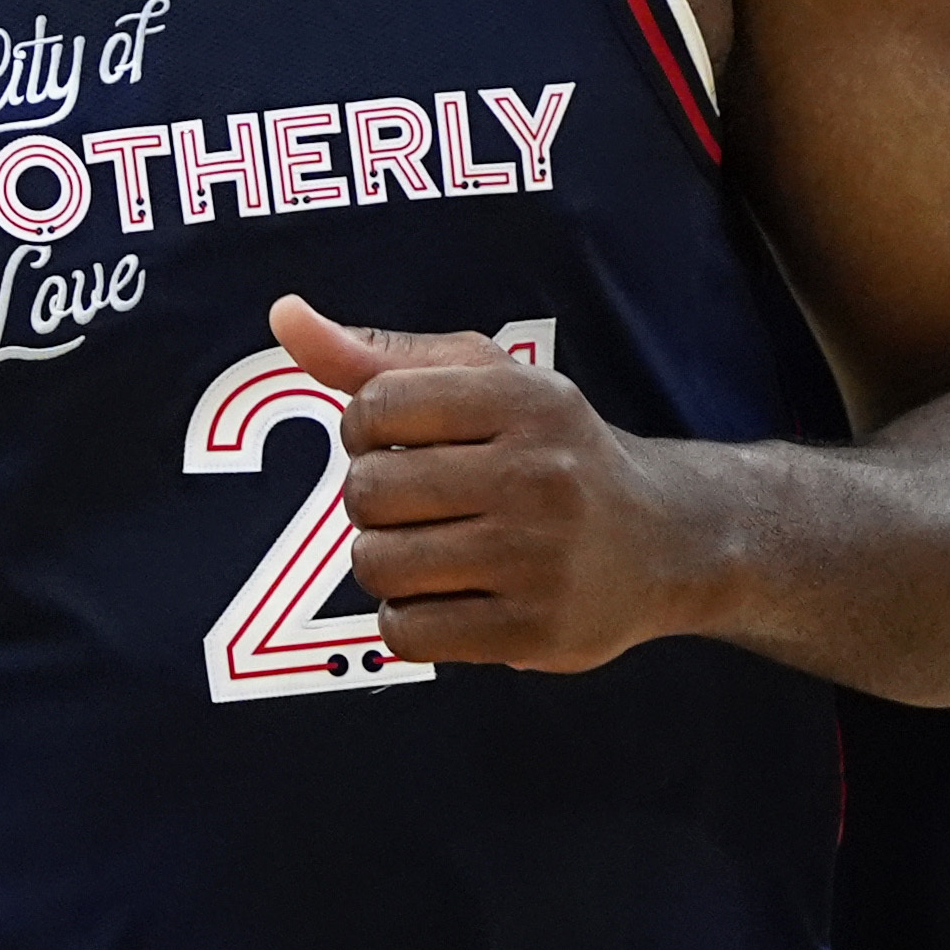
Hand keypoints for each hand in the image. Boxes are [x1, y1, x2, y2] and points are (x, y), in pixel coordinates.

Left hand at [270, 296, 726, 674]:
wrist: (667, 540)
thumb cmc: (552, 452)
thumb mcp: (485, 382)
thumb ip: (380, 355)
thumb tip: (283, 316)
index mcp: (523, 400)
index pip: (375, 406)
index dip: (363, 430)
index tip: (396, 444)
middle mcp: (537, 475)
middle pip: (369, 492)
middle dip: (371, 502)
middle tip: (414, 505)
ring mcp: (538, 558)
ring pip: (378, 566)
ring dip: (384, 563)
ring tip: (429, 550)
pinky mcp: (534, 629)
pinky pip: (406, 633)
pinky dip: (406, 619)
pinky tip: (448, 597)